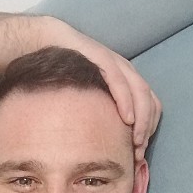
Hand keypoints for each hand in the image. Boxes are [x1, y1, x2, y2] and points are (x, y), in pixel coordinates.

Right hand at [41, 17, 161, 159]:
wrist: (43, 41)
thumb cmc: (61, 72)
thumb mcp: (85, 96)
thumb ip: (97, 112)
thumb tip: (101, 142)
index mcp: (125, 79)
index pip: (150, 104)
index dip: (149, 127)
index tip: (140, 150)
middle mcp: (124, 70)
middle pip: (149, 100)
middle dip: (148, 128)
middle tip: (139, 151)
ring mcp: (114, 62)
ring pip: (139, 91)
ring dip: (142, 118)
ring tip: (137, 141)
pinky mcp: (100, 57)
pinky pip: (118, 80)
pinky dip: (126, 100)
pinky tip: (127, 119)